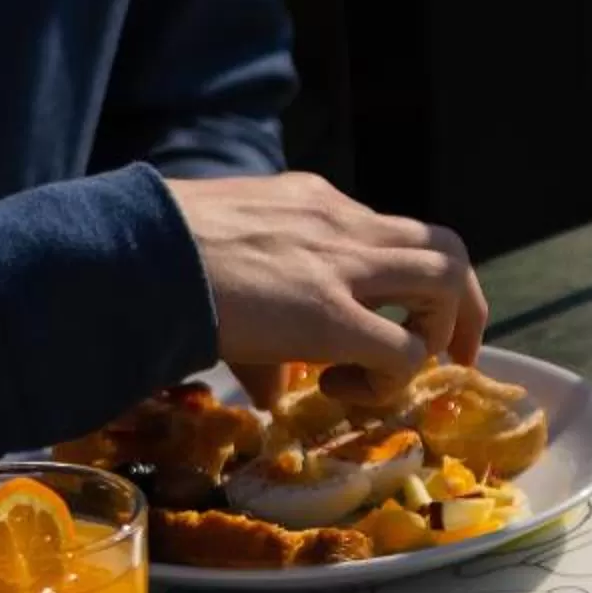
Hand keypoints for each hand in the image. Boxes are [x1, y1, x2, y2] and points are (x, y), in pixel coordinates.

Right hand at [164, 174, 488, 380]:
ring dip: (441, 333)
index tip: (393, 319)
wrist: (129, 253)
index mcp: (316, 202)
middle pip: (446, 247)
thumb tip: (267, 389)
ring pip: (447, 280)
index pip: (390, 231)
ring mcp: (342, 264)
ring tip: (401, 369)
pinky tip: (345, 389)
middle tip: (450, 353)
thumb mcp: (223, 257)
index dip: (404, 283)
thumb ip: (259, 311)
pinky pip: (405, 352)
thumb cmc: (155, 254)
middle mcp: (342, 222)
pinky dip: (393, 379)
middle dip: (462, 305)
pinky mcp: (329, 314)